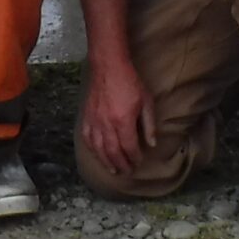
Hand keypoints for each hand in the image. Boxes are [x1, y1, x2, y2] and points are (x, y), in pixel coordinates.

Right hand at [80, 60, 157, 180]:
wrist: (108, 66)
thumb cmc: (129, 82)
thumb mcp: (146, 102)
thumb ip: (149, 125)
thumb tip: (152, 144)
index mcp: (123, 121)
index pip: (129, 147)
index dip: (134, 157)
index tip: (139, 162)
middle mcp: (106, 124)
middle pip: (113, 152)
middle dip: (121, 164)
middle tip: (127, 172)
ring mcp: (94, 121)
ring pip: (98, 148)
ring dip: (106, 161)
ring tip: (113, 170)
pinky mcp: (86, 116)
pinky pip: (87, 137)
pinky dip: (92, 149)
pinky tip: (97, 154)